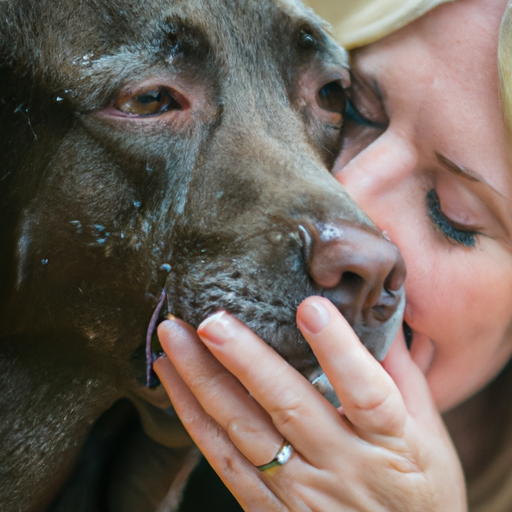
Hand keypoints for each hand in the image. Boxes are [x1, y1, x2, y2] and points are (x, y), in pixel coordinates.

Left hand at [154, 297, 466, 510]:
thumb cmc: (422, 495)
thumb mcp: (431, 437)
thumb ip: (401, 375)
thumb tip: (377, 319)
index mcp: (391, 444)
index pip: (367, 393)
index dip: (339, 350)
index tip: (310, 307)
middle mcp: (342, 467)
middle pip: (288, 408)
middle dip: (245, 360)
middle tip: (210, 320)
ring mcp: (300, 493)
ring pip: (244, 433)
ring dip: (204, 384)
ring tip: (173, 341)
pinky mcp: (269, 509)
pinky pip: (224, 462)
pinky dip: (195, 420)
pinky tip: (174, 384)